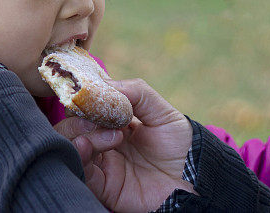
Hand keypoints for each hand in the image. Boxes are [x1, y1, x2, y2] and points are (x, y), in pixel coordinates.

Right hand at [67, 79, 194, 212]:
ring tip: (111, 135)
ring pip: (71, 146)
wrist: (198, 180)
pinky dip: (79, 155)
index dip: (82, 99)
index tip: (85, 91)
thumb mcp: (162, 111)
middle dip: (77, 118)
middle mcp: (104, 143)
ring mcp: (103, 164)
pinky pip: (81, 171)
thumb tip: (104, 82)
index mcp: (114, 124)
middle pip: (71, 127)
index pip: (85, 108)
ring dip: (80, 134)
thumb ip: (136, 92)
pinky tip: (87, 145)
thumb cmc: (182, 145)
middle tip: (95, 116)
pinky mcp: (104, 186)